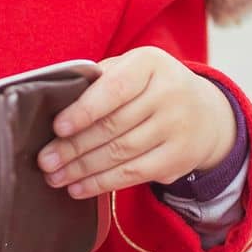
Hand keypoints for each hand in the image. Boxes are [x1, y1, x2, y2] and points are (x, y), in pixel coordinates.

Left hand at [35, 47, 237, 198]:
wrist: (206, 114)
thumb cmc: (150, 88)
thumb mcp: (132, 69)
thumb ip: (99, 80)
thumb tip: (53, 105)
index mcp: (150, 63)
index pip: (114, 88)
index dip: (84, 110)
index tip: (57, 127)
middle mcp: (168, 93)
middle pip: (113, 125)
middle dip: (73, 146)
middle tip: (45, 160)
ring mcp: (176, 127)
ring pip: (120, 153)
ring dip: (82, 168)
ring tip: (54, 177)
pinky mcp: (178, 158)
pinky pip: (133, 174)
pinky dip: (102, 183)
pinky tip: (78, 187)